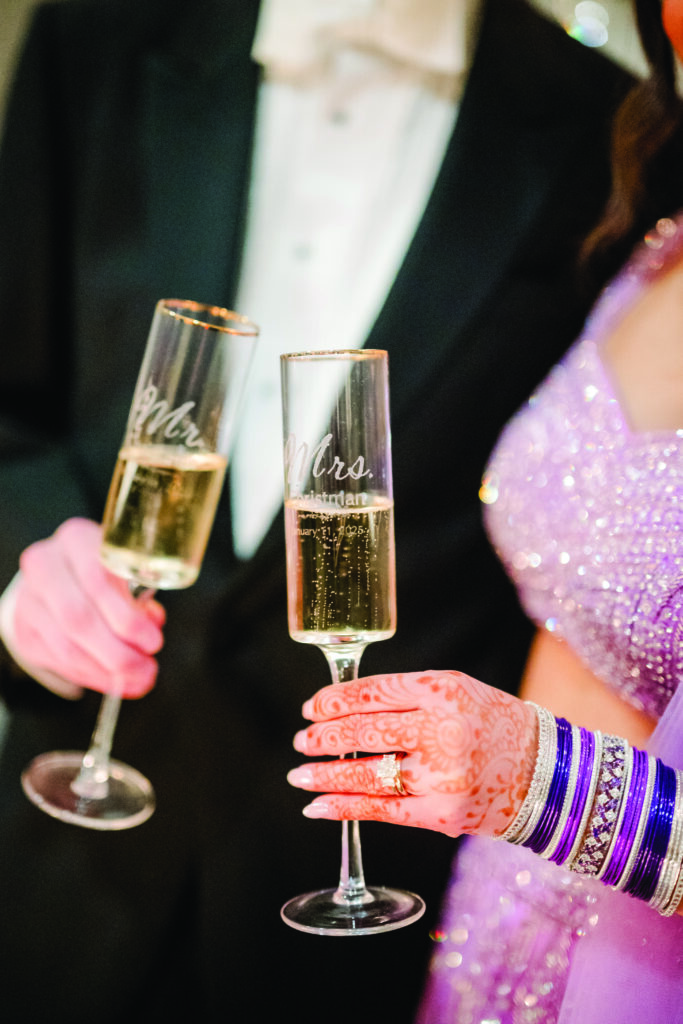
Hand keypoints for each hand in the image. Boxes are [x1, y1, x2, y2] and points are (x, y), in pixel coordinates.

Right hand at [6, 517, 164, 697]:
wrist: (59, 573)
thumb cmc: (104, 569)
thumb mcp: (125, 569)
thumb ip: (140, 594)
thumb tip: (152, 625)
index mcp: (77, 539)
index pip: (99, 581)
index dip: (128, 619)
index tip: (153, 642)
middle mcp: (45, 565)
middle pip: (79, 619)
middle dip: (118, 653)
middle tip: (147, 669)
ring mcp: (29, 599)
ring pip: (67, 647)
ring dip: (106, 671)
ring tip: (137, 680)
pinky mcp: (25, 630)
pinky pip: (58, 662)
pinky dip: (91, 676)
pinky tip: (113, 680)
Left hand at [288, 670, 536, 837]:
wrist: (547, 772)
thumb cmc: (494, 724)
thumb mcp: (457, 690)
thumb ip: (408, 695)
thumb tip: (346, 708)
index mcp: (442, 691)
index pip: (373, 692)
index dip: (334, 701)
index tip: (311, 707)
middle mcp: (441, 730)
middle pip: (364, 732)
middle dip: (323, 738)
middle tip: (302, 740)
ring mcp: (441, 775)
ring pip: (366, 773)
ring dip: (324, 775)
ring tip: (299, 775)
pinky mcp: (441, 814)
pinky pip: (381, 810)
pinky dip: (344, 808)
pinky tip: (319, 806)